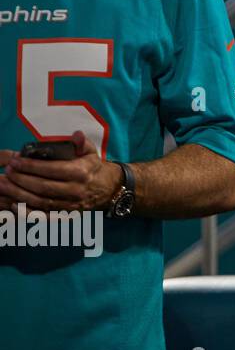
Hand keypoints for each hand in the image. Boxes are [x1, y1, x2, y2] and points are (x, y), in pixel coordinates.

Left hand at [0, 131, 121, 212]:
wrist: (108, 188)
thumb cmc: (93, 167)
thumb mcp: (91, 152)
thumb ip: (82, 143)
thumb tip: (76, 135)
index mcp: (81, 173)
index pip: (52, 169)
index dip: (31, 166)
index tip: (16, 161)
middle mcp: (75, 190)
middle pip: (43, 186)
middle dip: (22, 179)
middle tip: (8, 171)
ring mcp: (70, 204)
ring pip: (40, 201)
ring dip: (19, 194)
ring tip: (4, 185)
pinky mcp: (66, 214)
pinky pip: (43, 215)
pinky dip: (27, 212)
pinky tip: (13, 204)